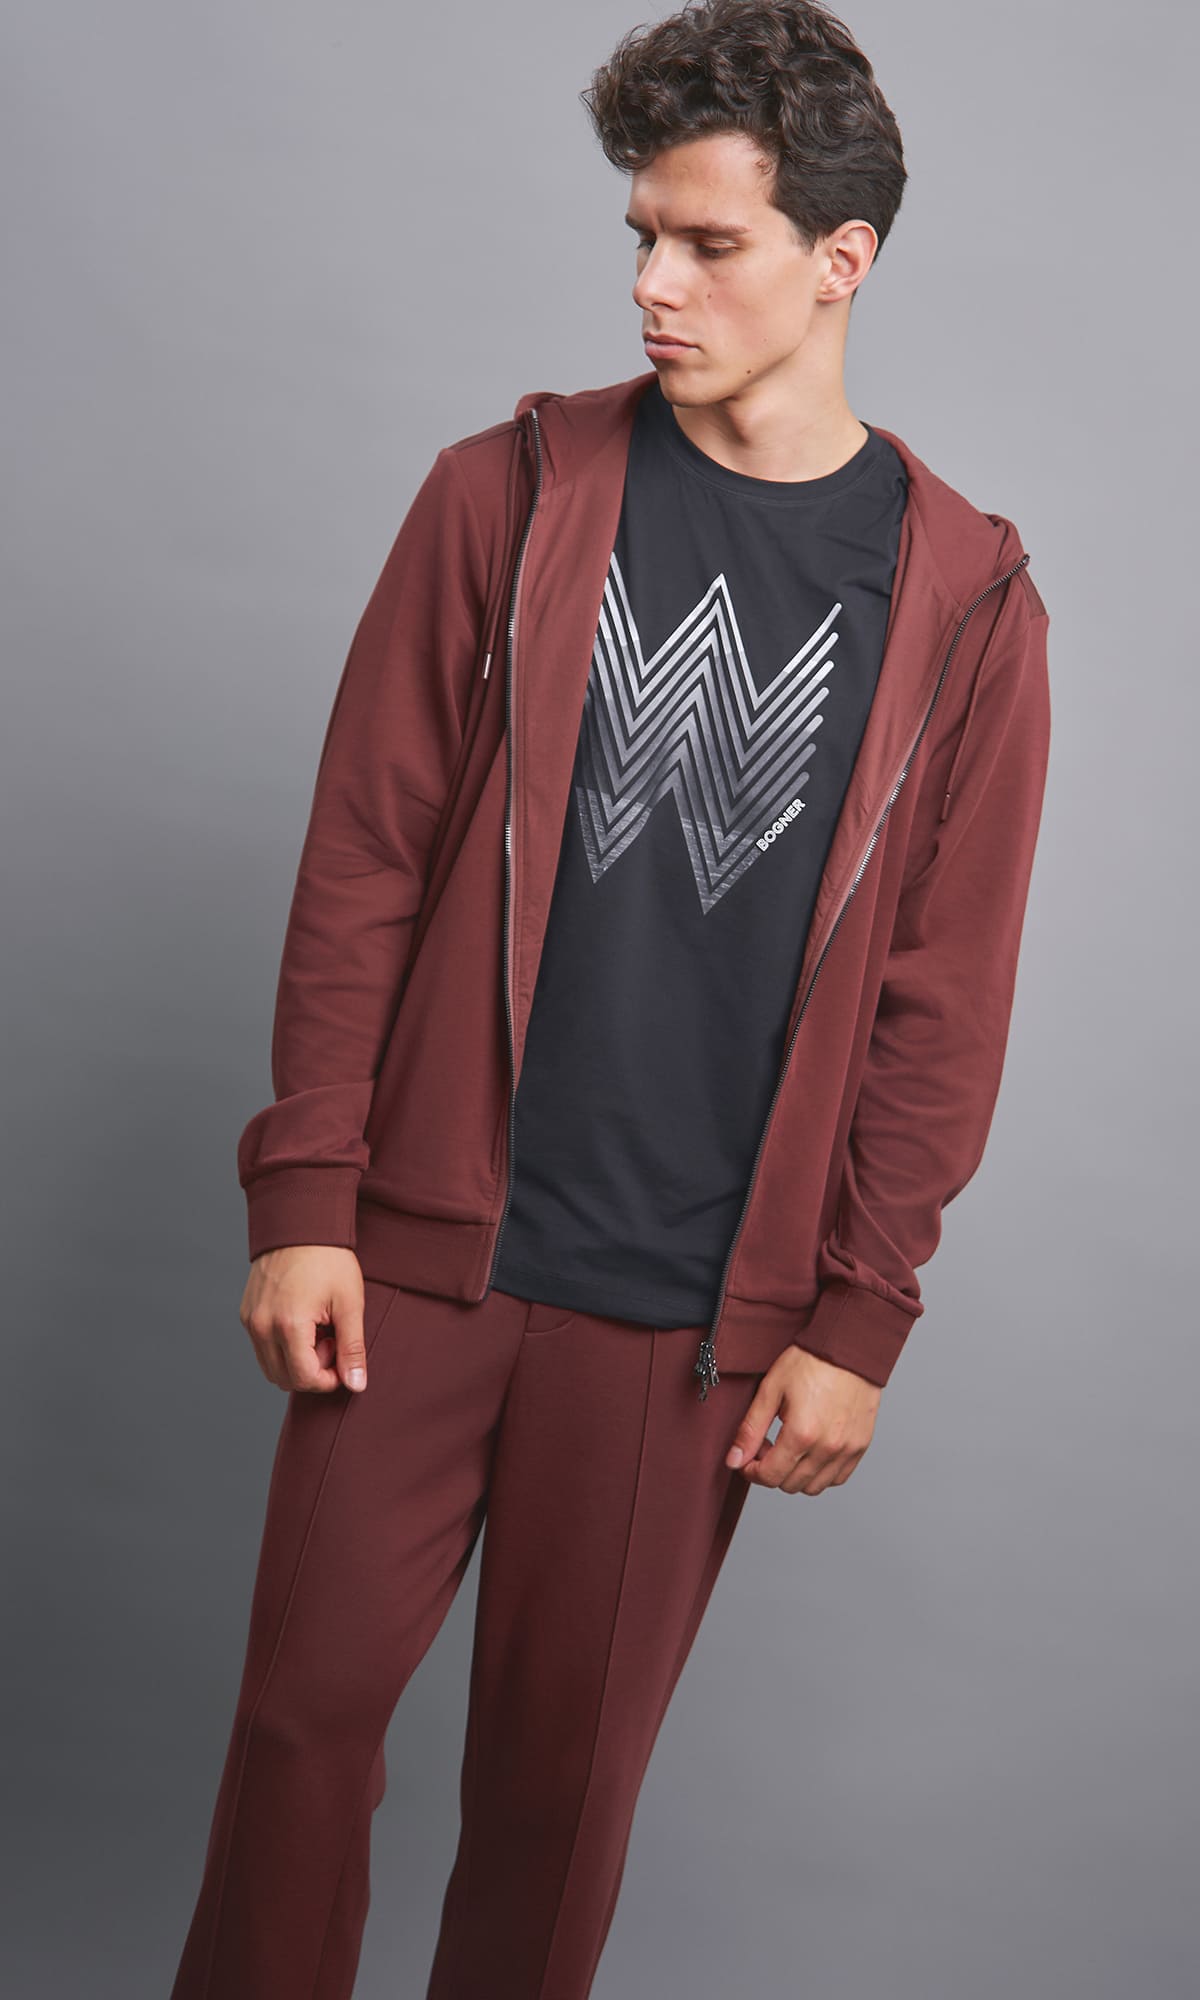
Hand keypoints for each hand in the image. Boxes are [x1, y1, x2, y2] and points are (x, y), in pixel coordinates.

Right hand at [239, 1245, 368, 1394]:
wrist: (301, 1223)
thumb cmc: (329, 1259)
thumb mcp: (349, 1303)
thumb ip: (352, 1348)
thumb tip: (356, 1384)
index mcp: (288, 1324)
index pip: (304, 1378)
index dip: (329, 1379)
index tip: (343, 1358)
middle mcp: (262, 1326)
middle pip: (285, 1379)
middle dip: (313, 1371)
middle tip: (332, 1340)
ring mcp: (251, 1320)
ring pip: (271, 1367)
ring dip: (297, 1362)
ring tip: (318, 1331)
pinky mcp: (247, 1314)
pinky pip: (262, 1349)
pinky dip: (283, 1349)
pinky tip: (304, 1323)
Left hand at [725, 1346, 880, 1494]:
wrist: (849, 1348)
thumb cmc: (810, 1362)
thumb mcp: (771, 1390)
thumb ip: (750, 1429)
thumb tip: (734, 1460)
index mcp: (802, 1434)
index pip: (770, 1476)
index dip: (751, 1471)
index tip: (747, 1458)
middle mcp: (827, 1448)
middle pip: (790, 1485)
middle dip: (771, 1470)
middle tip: (767, 1446)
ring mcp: (847, 1449)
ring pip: (814, 1487)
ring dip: (796, 1475)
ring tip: (790, 1448)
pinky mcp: (861, 1446)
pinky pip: (838, 1478)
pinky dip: (821, 1473)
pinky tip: (811, 1451)